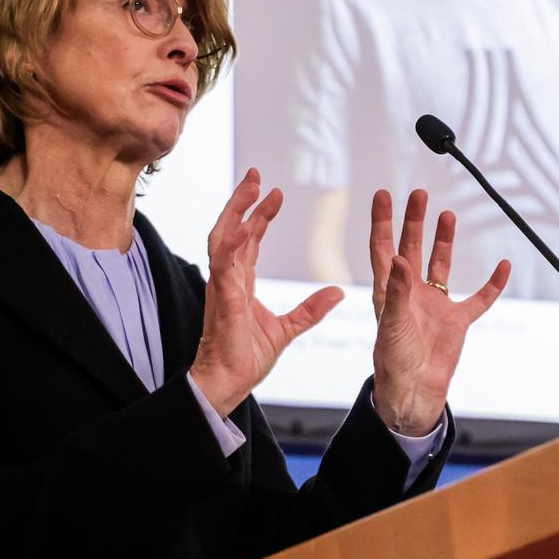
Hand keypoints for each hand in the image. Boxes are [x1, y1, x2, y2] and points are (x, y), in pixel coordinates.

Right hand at [189, 169, 343, 416]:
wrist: (229, 383)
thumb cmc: (246, 358)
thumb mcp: (288, 329)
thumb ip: (310, 310)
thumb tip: (337, 292)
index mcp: (241, 283)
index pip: (249, 240)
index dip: (260, 215)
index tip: (274, 194)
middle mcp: (228, 279)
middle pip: (231, 229)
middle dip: (242, 200)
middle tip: (256, 175)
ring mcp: (222, 286)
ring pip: (222, 237)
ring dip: (235, 210)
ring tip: (249, 187)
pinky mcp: (221, 298)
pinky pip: (224, 264)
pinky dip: (233, 243)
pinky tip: (245, 224)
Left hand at [367, 189, 509, 434]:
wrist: (413, 392)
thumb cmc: (394, 362)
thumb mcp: (392, 324)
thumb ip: (397, 291)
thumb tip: (399, 257)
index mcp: (388, 291)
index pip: (383, 248)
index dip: (382, 221)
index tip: (383, 195)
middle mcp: (410, 293)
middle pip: (411, 248)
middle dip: (413, 221)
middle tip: (418, 194)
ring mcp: (435, 305)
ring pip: (441, 265)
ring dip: (444, 241)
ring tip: (446, 215)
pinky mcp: (457, 321)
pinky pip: (479, 299)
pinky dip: (493, 284)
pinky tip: (503, 266)